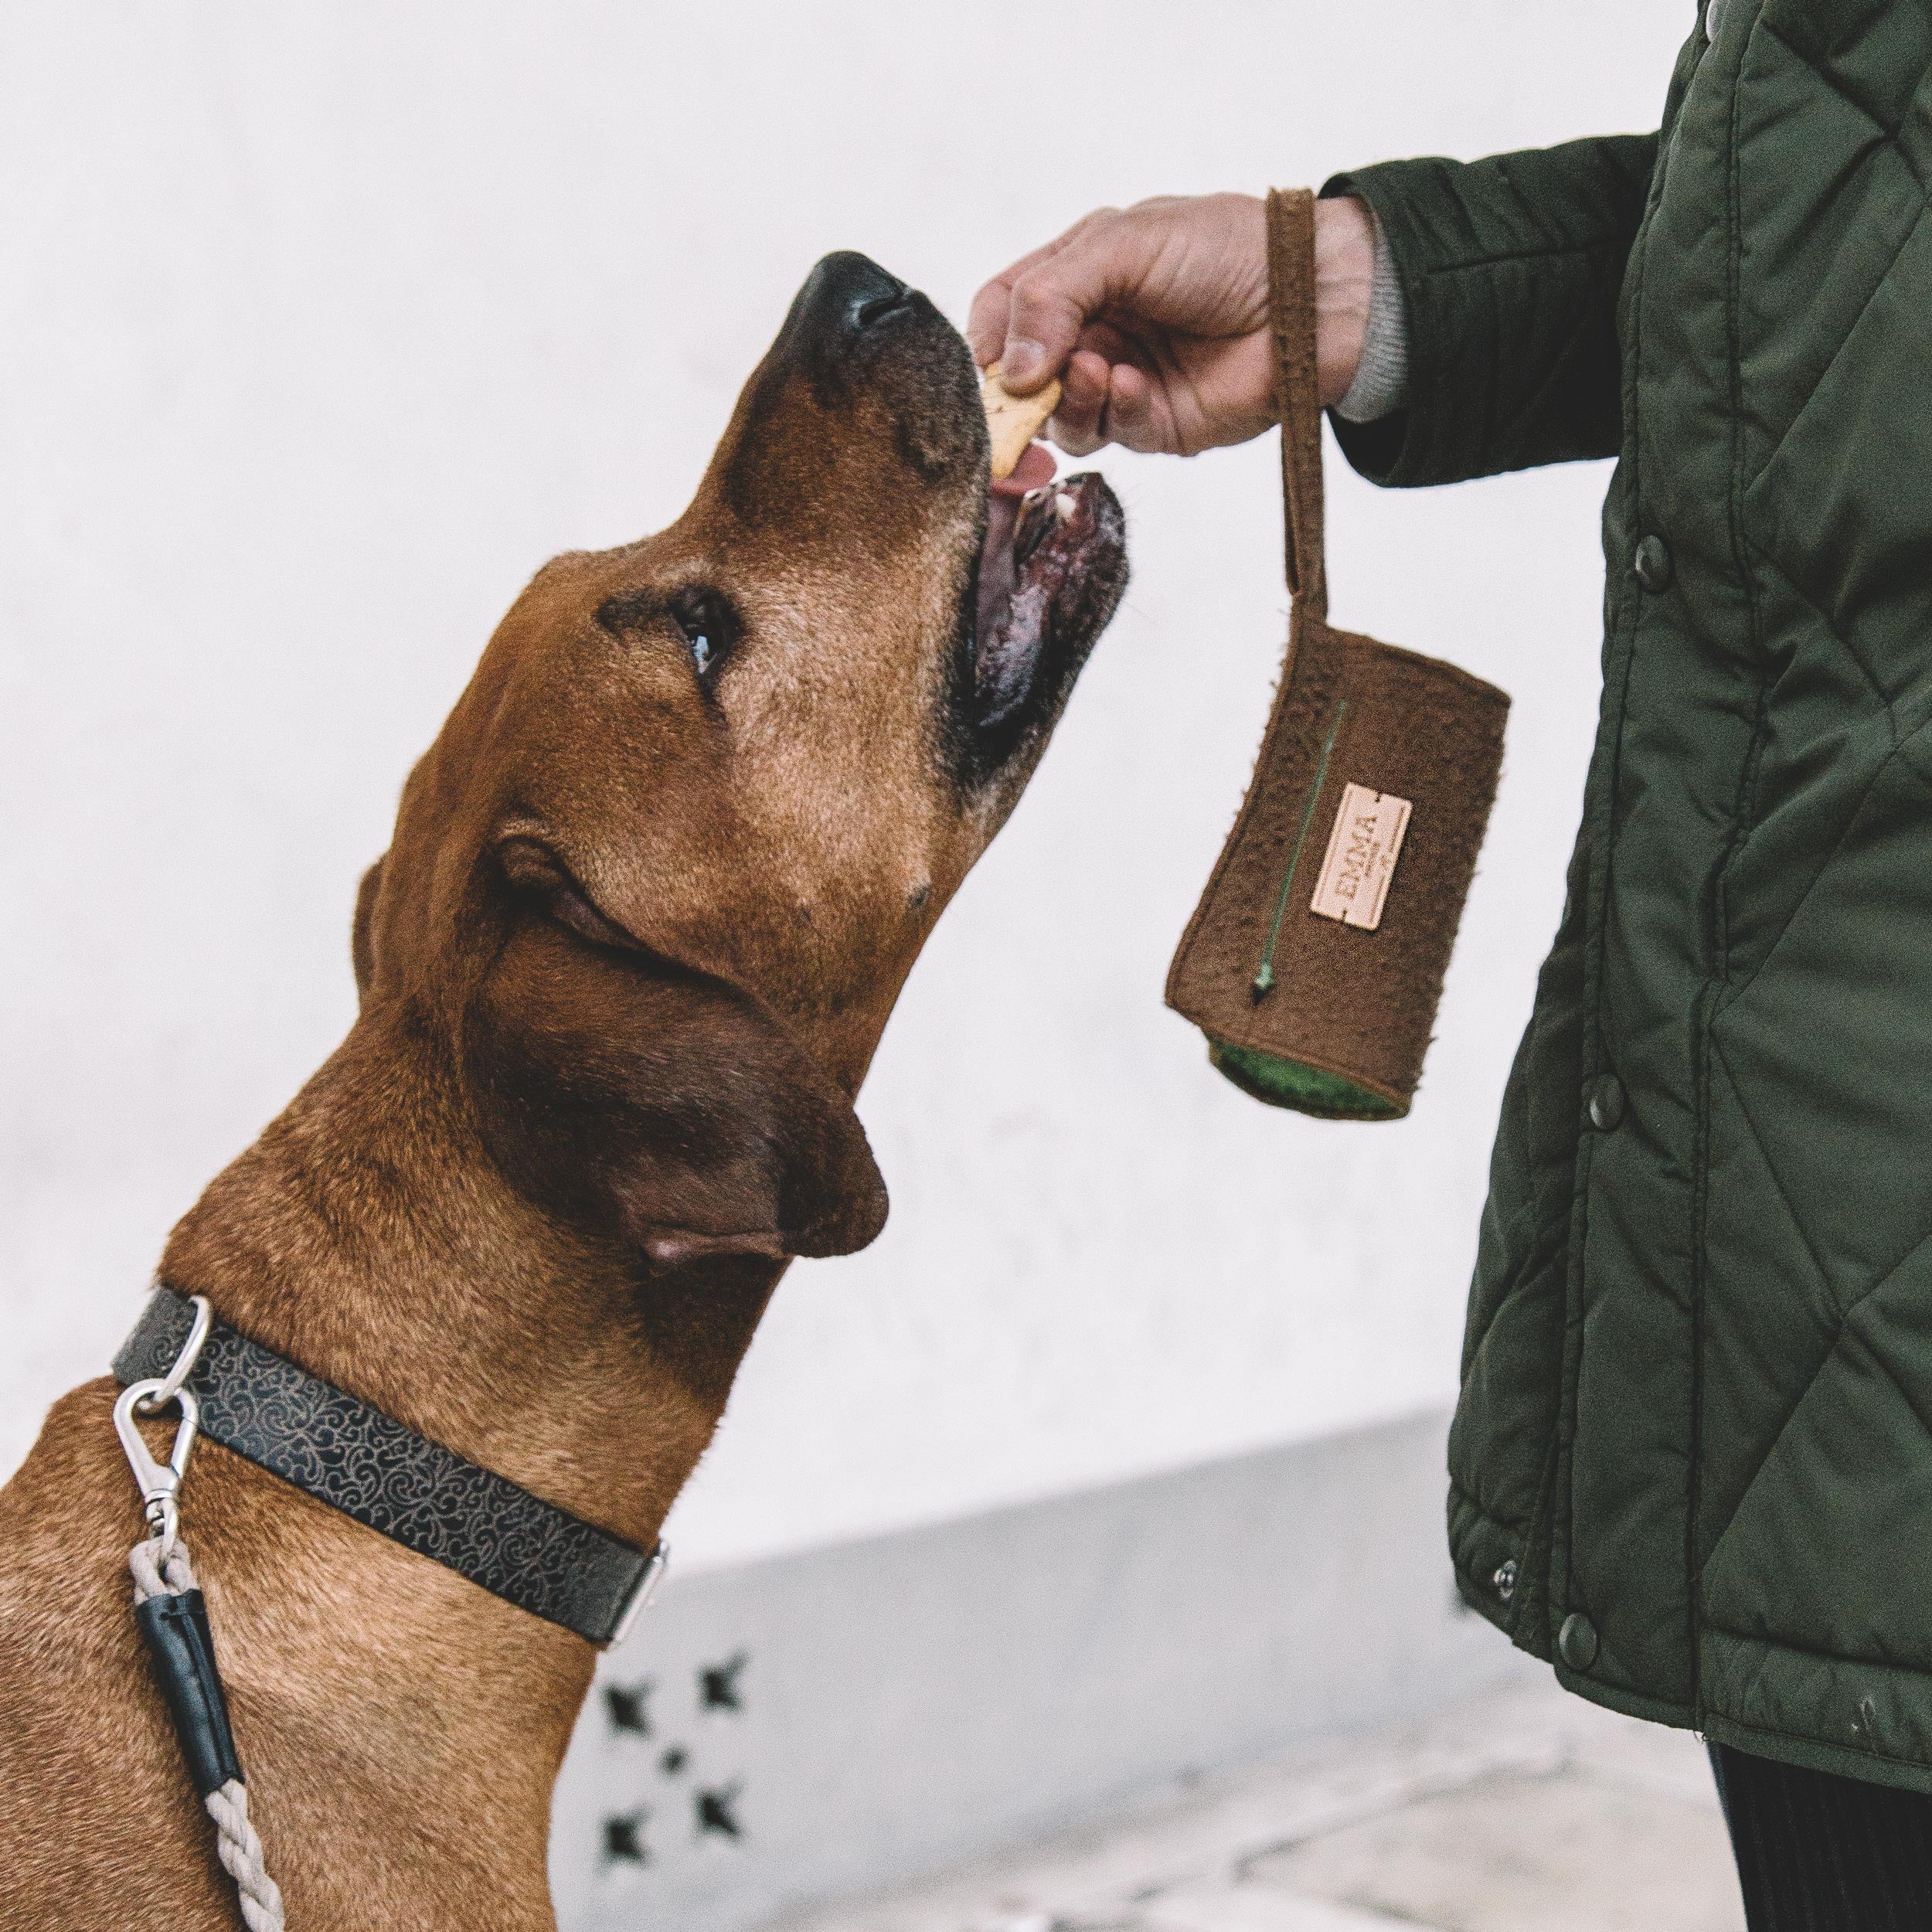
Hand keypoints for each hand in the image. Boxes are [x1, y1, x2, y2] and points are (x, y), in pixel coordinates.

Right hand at [968, 192, 1374, 458]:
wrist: (1310, 294)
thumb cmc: (1226, 248)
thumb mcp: (1125, 242)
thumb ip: (1055, 294)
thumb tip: (1009, 372)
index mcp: (1076, 277)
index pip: (1000, 313)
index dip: (987, 340)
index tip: (992, 359)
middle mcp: (1090, 331)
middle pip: (1018, 379)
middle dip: (1018, 388)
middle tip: (1029, 386)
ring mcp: (1118, 382)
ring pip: (1057, 417)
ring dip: (1067, 399)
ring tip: (1099, 370)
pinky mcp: (1152, 424)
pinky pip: (1108, 433)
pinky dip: (1113, 410)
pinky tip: (1136, 382)